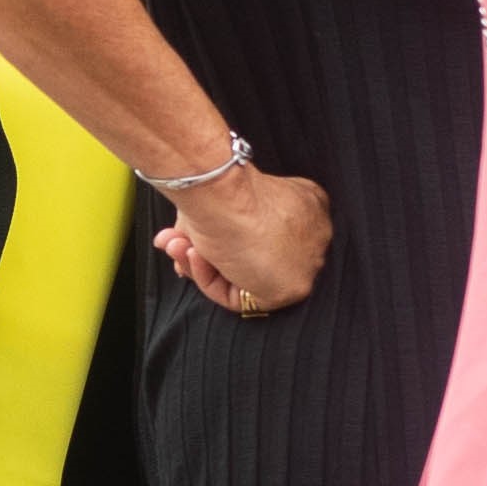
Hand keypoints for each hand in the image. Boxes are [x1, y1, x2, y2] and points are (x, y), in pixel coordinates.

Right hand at [157, 168, 330, 314]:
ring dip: (200, 262)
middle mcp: (315, 233)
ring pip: (248, 277)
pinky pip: (247, 298)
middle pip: (254, 257)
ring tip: (175, 243)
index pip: (264, 234)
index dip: (223, 239)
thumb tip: (185, 249)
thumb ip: (208, 229)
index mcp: (304, 205)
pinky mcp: (294, 287)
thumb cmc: (218, 187)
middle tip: (172, 241)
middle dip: (205, 252)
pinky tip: (194, 255)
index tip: (185, 233)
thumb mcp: (222, 202)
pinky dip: (210, 280)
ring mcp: (307, 262)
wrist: (222, 192)